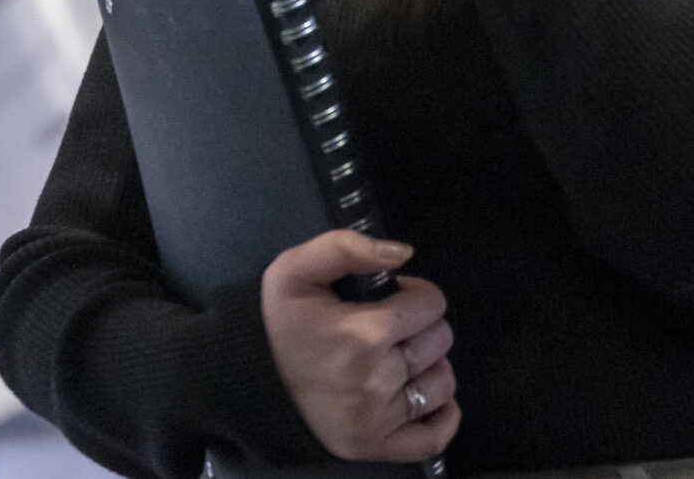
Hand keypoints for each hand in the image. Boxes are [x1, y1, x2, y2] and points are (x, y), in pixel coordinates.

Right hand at [260, 231, 459, 462]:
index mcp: (363, 334)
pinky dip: (441, 418)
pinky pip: (432, 439)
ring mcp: (377, 420)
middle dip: (422, 327)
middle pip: (440, 341)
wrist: (251, 379)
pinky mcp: (374, 447)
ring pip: (442, 385)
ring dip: (429, 367)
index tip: (392, 298)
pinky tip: (425, 396)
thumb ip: (346, 247)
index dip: (415, 294)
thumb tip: (403, 253)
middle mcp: (376, 381)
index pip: (431, 304)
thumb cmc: (281, 323)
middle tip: (391, 329)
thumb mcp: (296, 268)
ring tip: (400, 359)